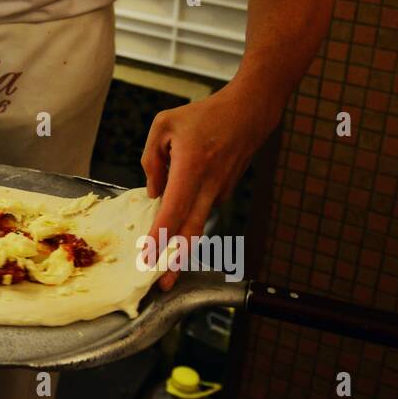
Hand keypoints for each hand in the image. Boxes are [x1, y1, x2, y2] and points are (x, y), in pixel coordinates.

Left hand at [140, 85, 276, 290]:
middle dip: (176, 261)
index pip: (173, 210)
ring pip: (197, 224)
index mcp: (191, 167)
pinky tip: (174, 224)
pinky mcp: (224, 192)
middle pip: (191, 231)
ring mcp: (220, 191)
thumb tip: (152, 194)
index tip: (148, 257)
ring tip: (164, 264)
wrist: (248, 113)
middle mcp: (208, 185)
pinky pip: (201, 210)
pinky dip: (188, 220)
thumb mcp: (164, 126)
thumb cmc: (204, 115)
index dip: (160, 237)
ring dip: (181, 244)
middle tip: (163, 284)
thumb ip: (152, 160)